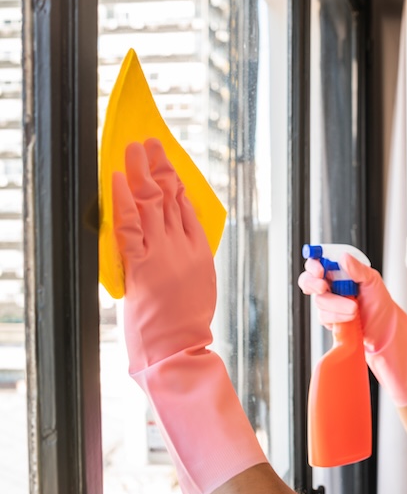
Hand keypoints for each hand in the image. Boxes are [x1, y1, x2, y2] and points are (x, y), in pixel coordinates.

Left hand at [113, 138, 265, 493]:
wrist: (178, 350)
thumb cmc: (186, 325)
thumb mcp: (198, 284)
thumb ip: (188, 257)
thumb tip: (177, 237)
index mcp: (199, 252)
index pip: (187, 207)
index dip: (176, 181)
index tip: (168, 162)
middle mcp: (183, 247)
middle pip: (170, 198)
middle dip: (159, 167)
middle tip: (149, 143)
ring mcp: (164, 255)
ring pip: (152, 205)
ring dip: (142, 174)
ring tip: (135, 149)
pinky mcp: (143, 265)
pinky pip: (130, 226)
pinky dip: (124, 201)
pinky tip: (119, 180)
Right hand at [298, 252, 406, 405]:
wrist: (383, 327)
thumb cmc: (378, 300)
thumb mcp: (372, 280)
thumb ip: (358, 269)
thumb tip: (343, 258)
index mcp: (339, 270)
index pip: (317, 262)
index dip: (313, 264)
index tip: (320, 270)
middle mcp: (330, 285)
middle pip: (307, 280)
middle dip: (312, 283)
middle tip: (324, 287)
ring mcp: (327, 302)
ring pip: (319, 300)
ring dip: (336, 305)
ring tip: (355, 308)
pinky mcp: (328, 318)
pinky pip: (324, 316)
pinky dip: (338, 317)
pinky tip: (350, 318)